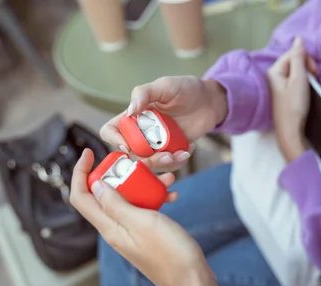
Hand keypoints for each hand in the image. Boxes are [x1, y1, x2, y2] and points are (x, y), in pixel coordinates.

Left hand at [70, 149, 221, 285]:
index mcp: (109, 227)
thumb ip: (117, 204)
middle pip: (105, 193)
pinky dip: (156, 197)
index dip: (80, 173)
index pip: (81, 197)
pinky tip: (172, 194)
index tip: (91, 152)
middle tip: (139, 162)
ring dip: (143, 183)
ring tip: (166, 176)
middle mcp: (116, 229)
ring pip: (129, 198)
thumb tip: (96, 186)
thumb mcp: (143, 222)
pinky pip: (145, 208)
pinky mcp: (147, 234)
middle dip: (120, 173)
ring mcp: (131, 232)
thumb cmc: (170, 253)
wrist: (192, 281)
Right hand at [100, 76, 227, 172]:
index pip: (110, 130)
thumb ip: (144, 94)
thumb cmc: (185, 89)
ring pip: (150, 164)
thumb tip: (129, 112)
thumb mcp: (164, 86)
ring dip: (165, 164)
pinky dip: (179, 161)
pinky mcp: (171, 152)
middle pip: (131, 155)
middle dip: (148, 160)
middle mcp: (141, 132)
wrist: (209, 101)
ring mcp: (156, 144)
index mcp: (133, 116)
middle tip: (166, 156)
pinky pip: (169, 165)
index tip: (128, 147)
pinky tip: (189, 148)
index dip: (114, 140)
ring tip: (182, 153)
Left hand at [268, 37, 315, 162]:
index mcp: (274, 71)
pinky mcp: (284, 97)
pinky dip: (304, 85)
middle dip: (307, 68)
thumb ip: (299, 58)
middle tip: (316, 78)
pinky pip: (296, 83)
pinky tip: (308, 94)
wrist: (291, 133)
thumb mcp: (299, 79)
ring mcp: (279, 88)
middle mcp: (274, 78)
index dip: (306, 59)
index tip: (315, 72)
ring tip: (313, 88)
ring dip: (308, 77)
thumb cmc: (294, 107)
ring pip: (297, 73)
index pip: (292, 54)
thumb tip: (298, 38)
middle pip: (294, 63)